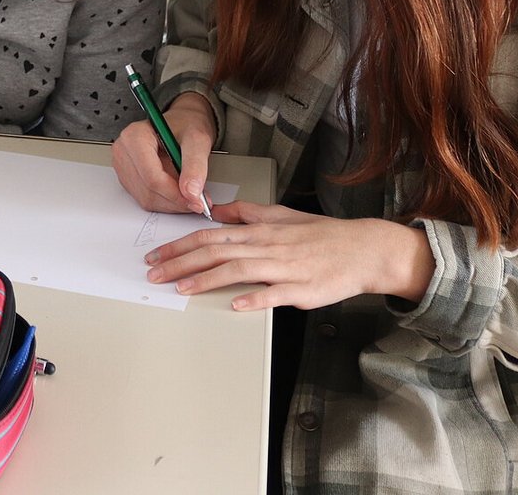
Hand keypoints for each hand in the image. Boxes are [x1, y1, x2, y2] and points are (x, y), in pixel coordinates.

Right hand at [112, 91, 215, 213]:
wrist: (182, 124)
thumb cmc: (186, 125)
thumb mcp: (197, 140)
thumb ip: (195, 166)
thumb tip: (191, 192)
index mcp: (135, 137)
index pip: (152, 177)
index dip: (176, 194)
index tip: (197, 201)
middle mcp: (123, 152)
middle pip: (149, 191)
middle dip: (176, 200)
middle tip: (198, 200)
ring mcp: (123, 166)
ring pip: (147, 199)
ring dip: (172, 203)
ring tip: (190, 194)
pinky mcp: (128, 178)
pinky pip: (146, 199)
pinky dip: (166, 201)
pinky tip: (179, 192)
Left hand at [144, 203, 437, 311]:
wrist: (363, 250)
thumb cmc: (322, 235)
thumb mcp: (282, 216)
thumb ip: (248, 214)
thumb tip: (218, 212)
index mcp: (259, 231)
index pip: (210, 236)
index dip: (180, 246)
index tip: (157, 256)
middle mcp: (267, 246)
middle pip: (216, 252)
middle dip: (180, 263)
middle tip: (154, 274)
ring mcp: (284, 268)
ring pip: (238, 270)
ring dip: (206, 279)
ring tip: (181, 288)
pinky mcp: (302, 289)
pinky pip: (275, 294)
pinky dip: (255, 299)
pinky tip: (235, 305)